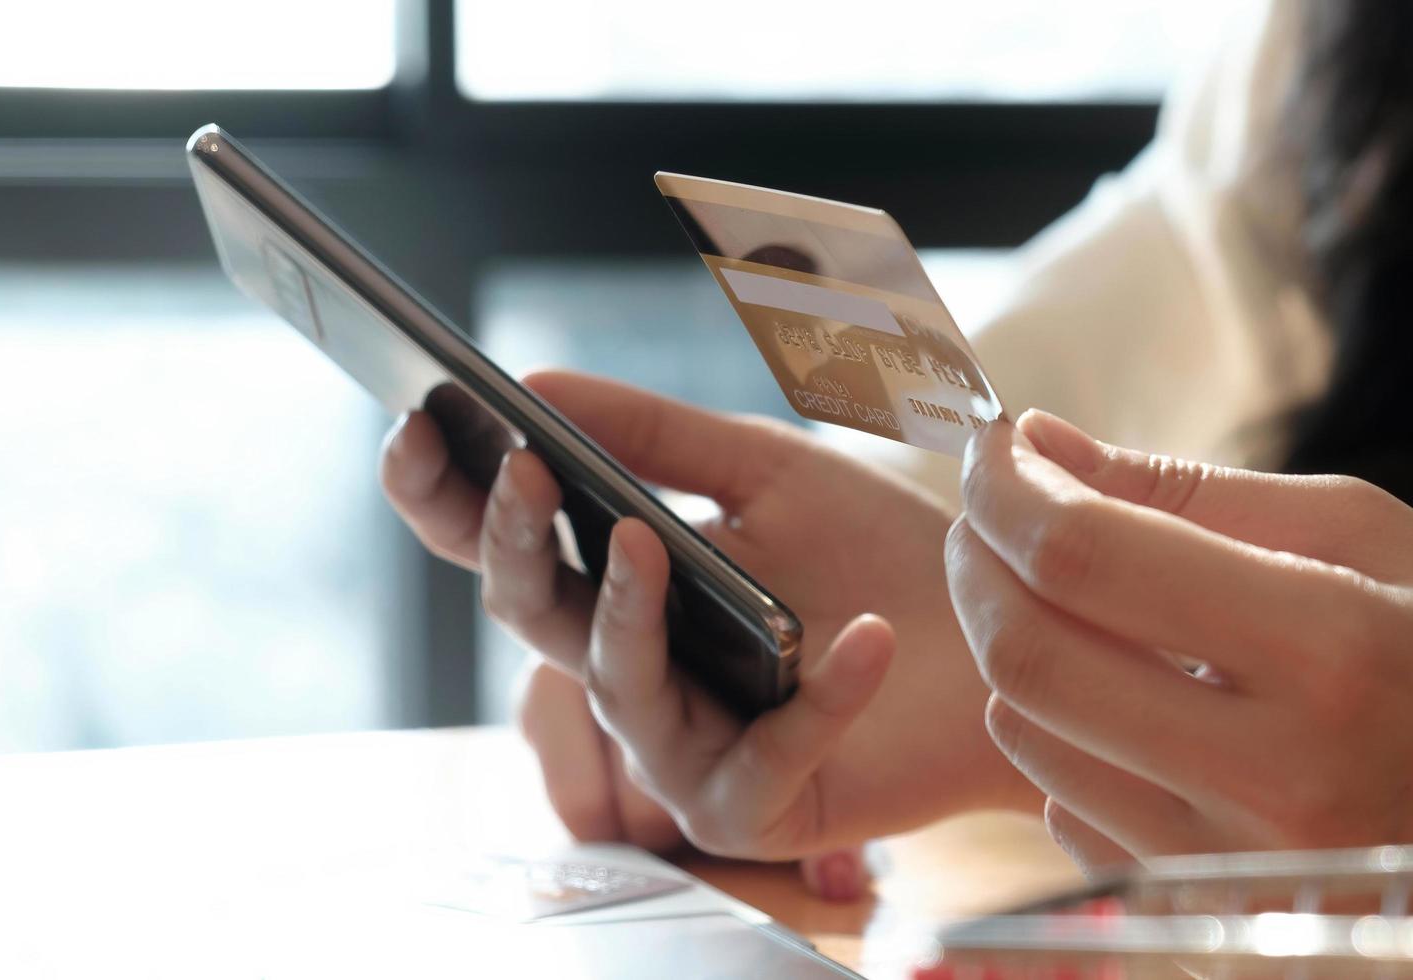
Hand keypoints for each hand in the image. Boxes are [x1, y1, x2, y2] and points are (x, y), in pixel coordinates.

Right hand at [380, 370, 1034, 860]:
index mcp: (617, 584)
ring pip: (618, 689)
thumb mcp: (767, 469)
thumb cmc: (878, 554)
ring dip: (626, 616)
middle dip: (515, 545)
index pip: (501, 546)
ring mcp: (685, 747)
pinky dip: (817, 698)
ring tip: (650, 541)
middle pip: (532, 615)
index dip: (444, 495)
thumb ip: (652, 435)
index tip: (413, 422)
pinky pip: (760, 760)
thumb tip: (532, 387)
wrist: (999, 635)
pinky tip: (860, 640)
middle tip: (522, 473)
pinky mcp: (758, 807)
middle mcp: (632, 670)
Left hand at [949, 409, 1412, 870]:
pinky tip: (1123, 701)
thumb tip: (1040, 448)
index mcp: (1333, 648)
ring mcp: (1239, 864)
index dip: (1005, 491)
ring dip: (1011, 650)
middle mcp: (1278, 773)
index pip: (1087, 559)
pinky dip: (1063, 739)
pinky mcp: (1210, 916)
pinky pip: (1066, 812)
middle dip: (978, 564)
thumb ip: (1190, 492)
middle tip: (989, 515)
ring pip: (1031, 738)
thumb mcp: (1369, 537)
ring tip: (1063, 601)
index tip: (991, 449)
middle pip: (1030, 658)